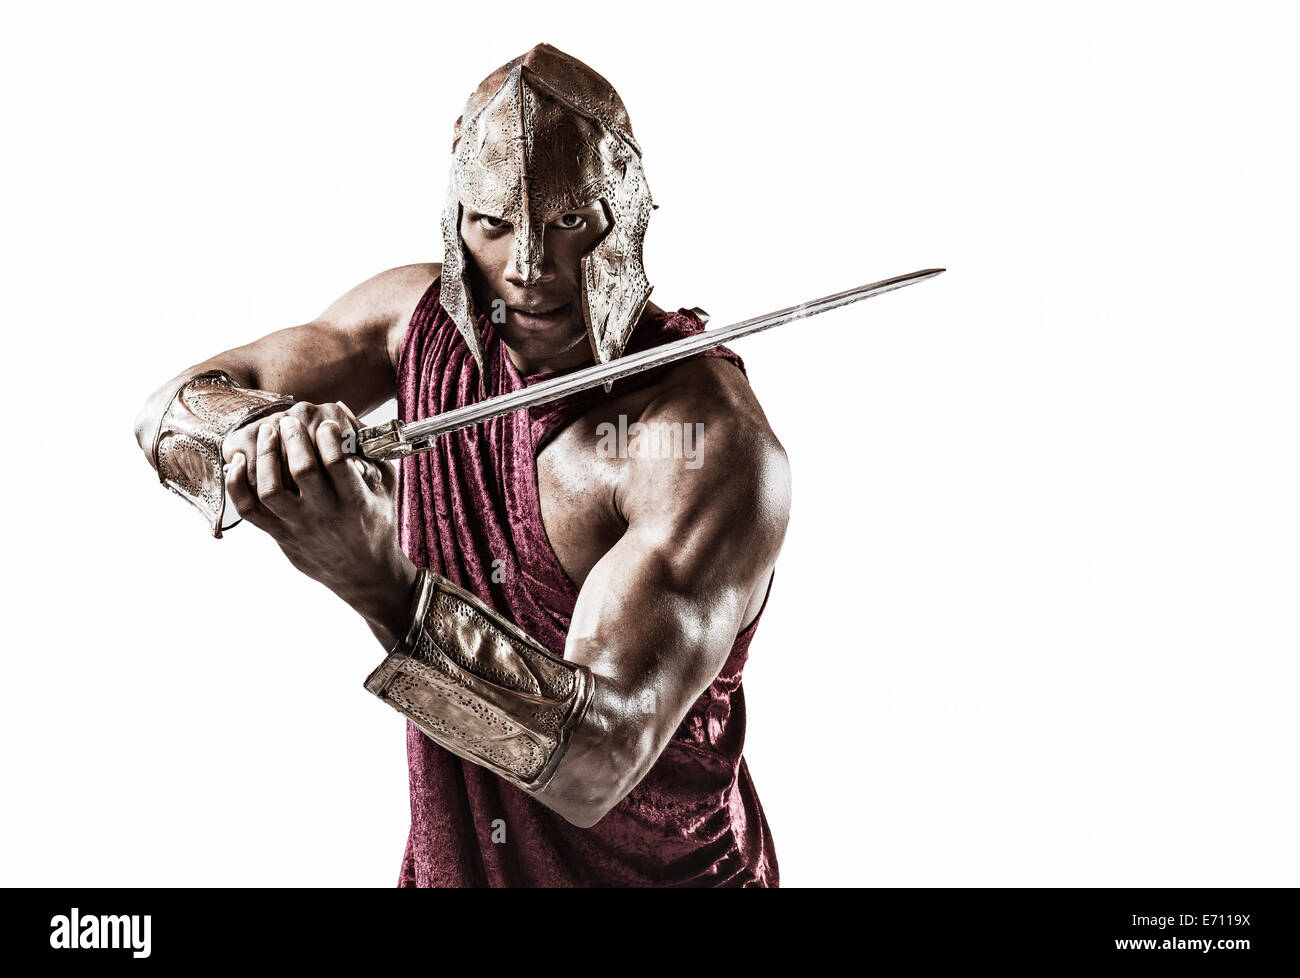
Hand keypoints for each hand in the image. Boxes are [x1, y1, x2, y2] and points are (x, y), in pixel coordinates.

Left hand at [223, 406, 418, 646]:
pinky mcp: (279, 535)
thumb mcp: (386, 487)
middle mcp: (325, 515)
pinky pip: (249, 510)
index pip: (337, 464)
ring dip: (267, 456)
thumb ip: (371, 452)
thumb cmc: (378, 524)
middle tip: (290, 420)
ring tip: (269, 432)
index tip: (326, 424)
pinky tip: (239, 462)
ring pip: (271, 489)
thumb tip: (344, 411)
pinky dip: (237, 484)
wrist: (365, 575)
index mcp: (355, 503)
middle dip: (294, 438)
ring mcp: (298, 527)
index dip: (328, 437)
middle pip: (302, 471)